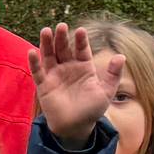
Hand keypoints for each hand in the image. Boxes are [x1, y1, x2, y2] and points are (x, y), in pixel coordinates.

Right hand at [31, 23, 125, 143]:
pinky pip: (38, 72)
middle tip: (61, 26)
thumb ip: (113, 75)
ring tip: (46, 31)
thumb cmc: (92, 110)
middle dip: (62, 37)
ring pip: (49, 55)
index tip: (80, 30)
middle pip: (63, 48)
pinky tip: (32, 51)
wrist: (76, 127)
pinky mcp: (44, 85)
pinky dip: (34, 62)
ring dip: (46, 43)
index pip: (81, 49)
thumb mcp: (106, 92)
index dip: (80, 40)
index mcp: (84, 67)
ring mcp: (55, 75)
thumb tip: (121, 56)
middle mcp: (68, 68)